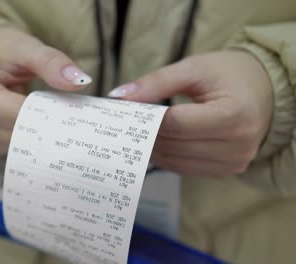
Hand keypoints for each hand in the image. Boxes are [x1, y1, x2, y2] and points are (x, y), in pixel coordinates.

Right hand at [0, 26, 90, 154]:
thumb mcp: (24, 47)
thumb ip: (51, 62)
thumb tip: (79, 81)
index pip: (19, 115)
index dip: (50, 116)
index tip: (77, 116)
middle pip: (20, 135)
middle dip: (49, 129)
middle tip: (77, 122)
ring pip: (20, 147)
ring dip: (42, 137)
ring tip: (59, 120)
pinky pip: (16, 148)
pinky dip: (33, 139)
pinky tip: (45, 127)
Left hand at [109, 51, 272, 176]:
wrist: (263, 91)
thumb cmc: (229, 74)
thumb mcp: (194, 68)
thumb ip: (156, 82)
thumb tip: (120, 97)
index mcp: (234, 115)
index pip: (176, 124)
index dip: (147, 119)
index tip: (126, 110)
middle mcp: (238, 145)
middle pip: (174, 145)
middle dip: (145, 132)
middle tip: (126, 120)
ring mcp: (233, 162)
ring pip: (175, 161)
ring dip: (152, 146)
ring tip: (140, 129)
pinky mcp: (226, 170)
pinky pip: (184, 168)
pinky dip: (166, 155)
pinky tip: (158, 140)